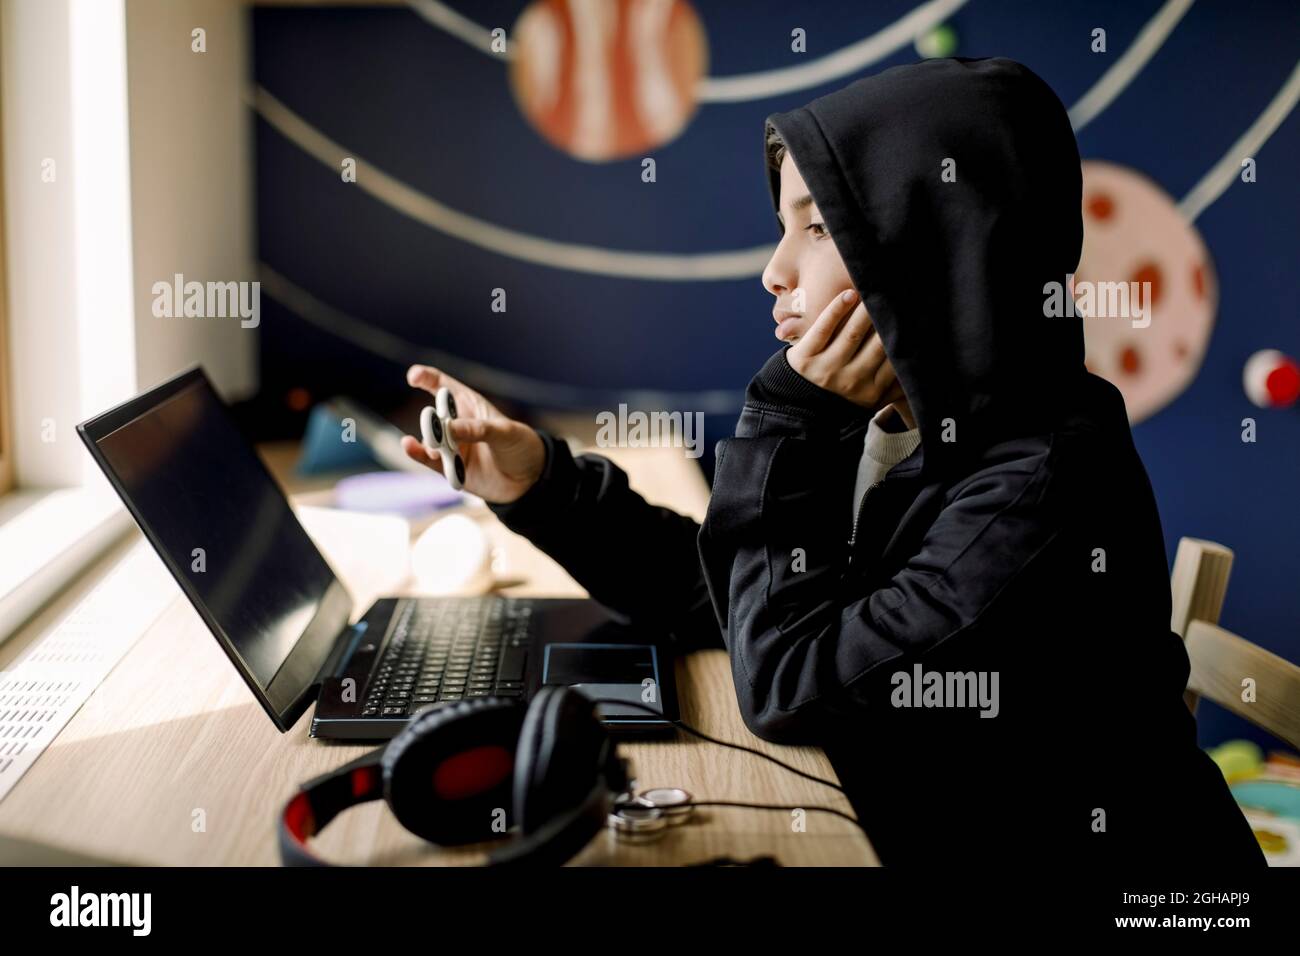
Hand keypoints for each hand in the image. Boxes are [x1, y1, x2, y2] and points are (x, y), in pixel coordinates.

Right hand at [401, 365, 545, 503]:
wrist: (530, 480)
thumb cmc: (520, 446)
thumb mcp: (504, 433)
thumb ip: (477, 430)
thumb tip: (447, 429)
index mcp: (470, 405)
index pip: (442, 386)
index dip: (426, 378)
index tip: (413, 377)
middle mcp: (457, 424)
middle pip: (434, 415)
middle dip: (431, 419)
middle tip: (436, 425)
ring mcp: (452, 446)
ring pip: (431, 439)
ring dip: (431, 440)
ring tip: (438, 448)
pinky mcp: (450, 468)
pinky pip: (428, 460)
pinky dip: (417, 453)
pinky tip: (409, 446)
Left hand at [787, 289, 905, 411]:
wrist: (797, 406)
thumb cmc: (841, 396)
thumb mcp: (869, 400)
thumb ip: (895, 387)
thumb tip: (926, 367)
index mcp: (871, 392)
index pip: (893, 360)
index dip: (904, 336)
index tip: (915, 315)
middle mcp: (851, 381)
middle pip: (876, 344)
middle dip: (888, 319)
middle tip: (900, 295)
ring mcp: (826, 369)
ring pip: (852, 334)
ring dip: (866, 310)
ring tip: (876, 291)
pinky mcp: (804, 357)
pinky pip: (823, 328)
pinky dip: (836, 309)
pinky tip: (849, 294)